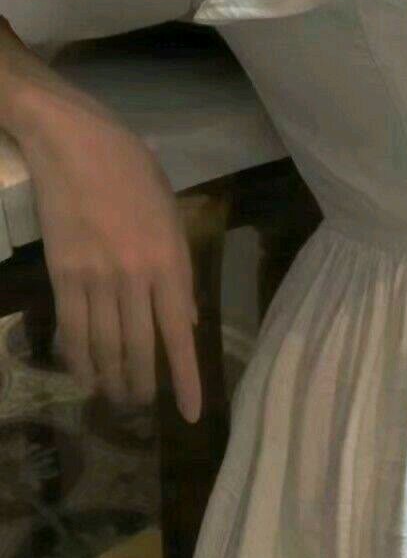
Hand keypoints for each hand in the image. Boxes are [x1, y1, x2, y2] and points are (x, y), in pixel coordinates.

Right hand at [13, 77, 201, 422]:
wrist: (75, 144)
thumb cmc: (133, 171)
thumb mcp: (171, 214)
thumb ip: (179, 269)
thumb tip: (185, 318)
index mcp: (170, 260)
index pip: (180, 334)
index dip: (186, 378)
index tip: (192, 413)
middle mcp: (135, 277)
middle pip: (140, 347)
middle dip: (143, 385)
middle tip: (143, 406)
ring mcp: (95, 278)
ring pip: (104, 346)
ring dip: (110, 379)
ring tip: (115, 399)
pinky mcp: (62, 274)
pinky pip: (71, 329)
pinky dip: (78, 358)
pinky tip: (83, 375)